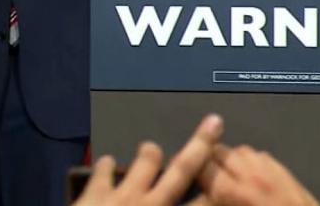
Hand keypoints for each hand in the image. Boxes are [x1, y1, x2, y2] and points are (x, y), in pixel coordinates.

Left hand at [72, 114, 223, 205]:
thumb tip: (169, 200)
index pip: (202, 205)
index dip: (215, 192)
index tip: (226, 180)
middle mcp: (150, 205)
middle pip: (181, 170)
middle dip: (199, 145)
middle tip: (213, 122)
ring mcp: (122, 196)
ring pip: (143, 161)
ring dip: (149, 152)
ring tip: (150, 148)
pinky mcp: (94, 194)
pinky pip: (103, 171)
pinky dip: (106, 166)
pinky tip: (106, 162)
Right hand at [199, 144, 318, 205]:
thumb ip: (213, 204)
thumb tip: (199, 198)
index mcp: (234, 194)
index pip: (202, 167)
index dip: (189, 169)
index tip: (184, 173)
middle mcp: (251, 176)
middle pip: (219, 152)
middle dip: (209, 162)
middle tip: (205, 177)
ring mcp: (271, 172)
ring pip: (240, 150)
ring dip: (230, 160)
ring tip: (228, 176)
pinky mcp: (286, 173)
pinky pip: (261, 156)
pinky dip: (251, 162)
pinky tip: (251, 178)